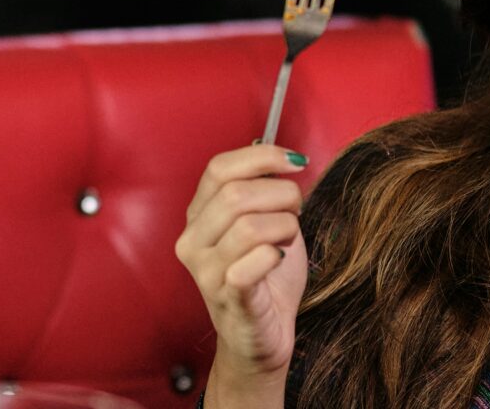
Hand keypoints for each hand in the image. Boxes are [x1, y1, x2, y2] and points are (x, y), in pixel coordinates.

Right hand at [176, 144, 308, 397]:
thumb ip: (261, 191)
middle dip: (282, 196)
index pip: (219, 169)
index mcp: (198, 217)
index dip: (261, 157)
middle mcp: (192, 242)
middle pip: (236, 195)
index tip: (295, 162)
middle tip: (297, 211)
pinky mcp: (228, 299)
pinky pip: (252, 264)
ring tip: (288, 240)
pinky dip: (275, 255)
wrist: (262, 337)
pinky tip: (279, 259)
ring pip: (249, 227)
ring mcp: (206, 272)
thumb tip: (274, 152)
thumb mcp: (262, 225)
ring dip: (284, 227)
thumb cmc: (265, 279)